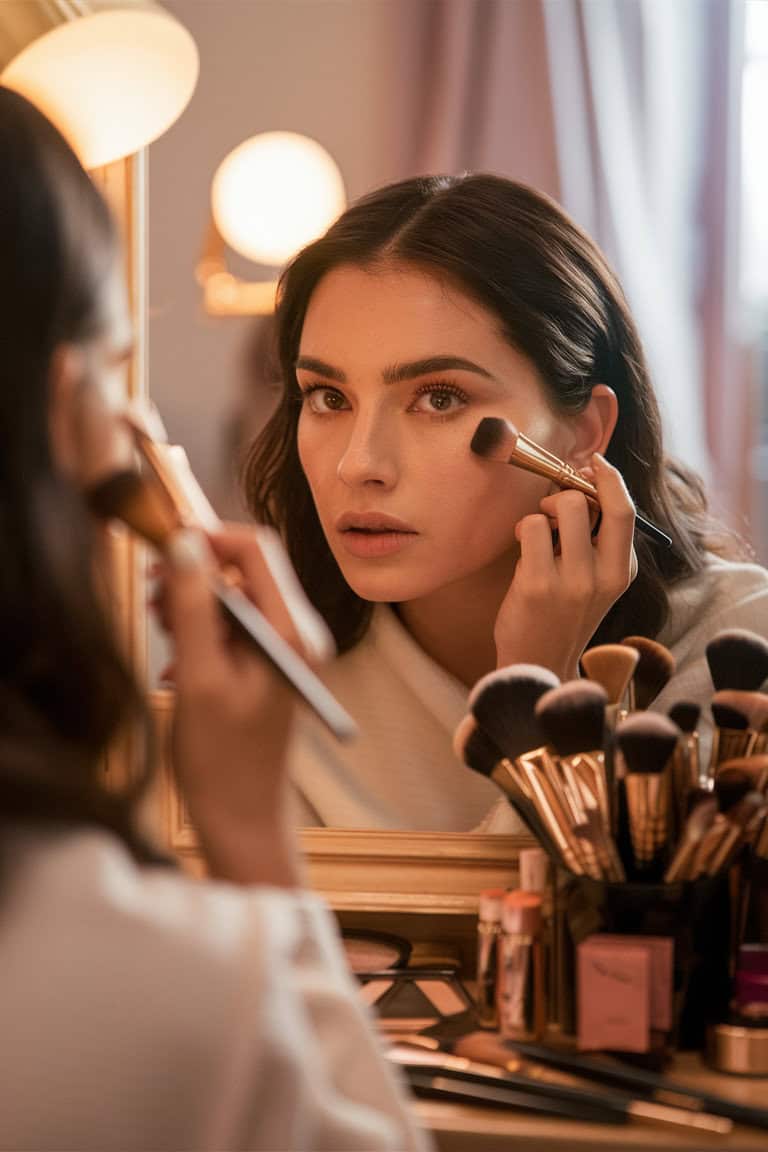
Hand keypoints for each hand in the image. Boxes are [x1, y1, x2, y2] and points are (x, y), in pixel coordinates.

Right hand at [163, 524, 318, 886]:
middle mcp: (298, 634)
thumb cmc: (222, 759)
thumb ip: (193, 607)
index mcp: (291, 632)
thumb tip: (185, 543)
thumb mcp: (199, 678)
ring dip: (193, 605)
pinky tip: (177, 664)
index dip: (209, 537)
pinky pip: (234, 627)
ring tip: (162, 631)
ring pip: (235, 597)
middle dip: (196, 575)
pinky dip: (200, 632)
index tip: (163, 547)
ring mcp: (286, 650)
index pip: (257, 549)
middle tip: (154, 597)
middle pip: (245, 570)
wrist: (243, 819)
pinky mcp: (269, 665)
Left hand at [494, 453, 636, 679]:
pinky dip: (523, 529)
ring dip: (541, 511)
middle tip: (551, 503)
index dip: (609, 478)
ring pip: (559, 507)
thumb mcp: (595, 584)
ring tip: (536, 533)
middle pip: (591, 501)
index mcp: (622, 572)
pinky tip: (523, 550)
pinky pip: (530, 527)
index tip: (593, 463)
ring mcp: (572, 581)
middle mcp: (603, 576)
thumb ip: (596, 543)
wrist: (538, 667)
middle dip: (566, 489)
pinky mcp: (538, 585)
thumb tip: (582, 485)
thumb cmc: (561, 617)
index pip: (625, 510)